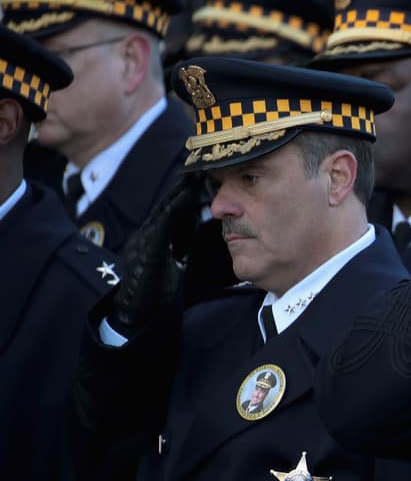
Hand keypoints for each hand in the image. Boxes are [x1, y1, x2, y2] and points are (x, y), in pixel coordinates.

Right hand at [107, 175, 201, 336]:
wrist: (138, 311)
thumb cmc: (157, 287)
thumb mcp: (174, 257)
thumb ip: (181, 239)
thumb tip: (194, 221)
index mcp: (157, 237)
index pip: (174, 210)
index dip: (186, 193)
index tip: (202, 177)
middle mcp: (147, 235)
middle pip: (167, 206)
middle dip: (183, 188)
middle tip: (199, 169)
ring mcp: (144, 243)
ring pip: (163, 213)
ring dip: (178, 195)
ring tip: (192, 179)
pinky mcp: (145, 253)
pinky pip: (159, 230)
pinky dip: (169, 215)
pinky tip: (181, 203)